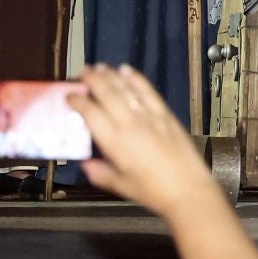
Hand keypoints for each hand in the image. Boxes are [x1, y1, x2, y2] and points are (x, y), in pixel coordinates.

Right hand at [68, 64, 216, 217]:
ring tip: (101, 67)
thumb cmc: (152, 191)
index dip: (78, 102)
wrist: (187, 189)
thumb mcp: (121, 186)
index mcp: (115, 143)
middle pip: (108, 95)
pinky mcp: (166, 115)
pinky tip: (128, 71)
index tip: (70, 95)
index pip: (91, 114)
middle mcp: (130, 125)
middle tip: (83, 71)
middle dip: (94, 80)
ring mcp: (150, 117)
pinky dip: (137, 79)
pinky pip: (149, 92)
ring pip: (127, 90)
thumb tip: (86, 163)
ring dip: (112, 76)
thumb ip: (101, 173)